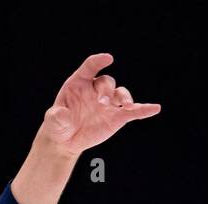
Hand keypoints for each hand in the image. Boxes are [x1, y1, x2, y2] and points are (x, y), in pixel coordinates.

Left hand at [41, 52, 160, 156]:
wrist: (66, 141)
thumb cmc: (58, 125)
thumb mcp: (53, 121)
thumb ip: (56, 117)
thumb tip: (61, 114)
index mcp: (79, 83)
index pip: (90, 67)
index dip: (98, 61)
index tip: (107, 59)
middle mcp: (96, 90)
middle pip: (106, 82)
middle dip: (107, 91)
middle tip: (103, 103)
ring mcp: (108, 102)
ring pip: (120, 94)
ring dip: (124, 98)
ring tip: (126, 106)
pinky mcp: (117, 116)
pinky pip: (133, 111)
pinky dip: (144, 109)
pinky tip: (154, 108)